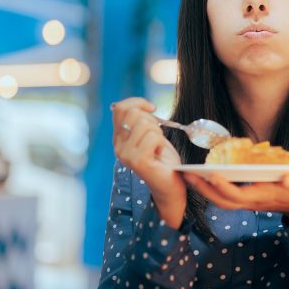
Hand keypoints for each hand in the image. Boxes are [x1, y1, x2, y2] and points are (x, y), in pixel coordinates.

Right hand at [112, 98, 184, 228]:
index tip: (152, 108)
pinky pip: (152, 136)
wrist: (170, 185)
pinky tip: (159, 153)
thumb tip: (141, 105)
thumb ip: (141, 121)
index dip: (137, 102)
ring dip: (158, 132)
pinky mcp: (138, 161)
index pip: (119, 108)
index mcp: (119, 139)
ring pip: (144, 124)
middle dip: (151, 120)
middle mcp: (118, 147)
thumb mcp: (151, 135)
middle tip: (157, 136)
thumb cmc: (163, 160)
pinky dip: (161, 142)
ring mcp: (126, 155)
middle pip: (133, 114)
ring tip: (158, 147)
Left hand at [183, 171, 288, 220]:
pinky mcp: (246, 199)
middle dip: (205, 189)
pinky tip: (201, 177)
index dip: (225, 187)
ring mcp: (249, 203)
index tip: (212, 175)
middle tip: (187, 174)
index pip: (240, 195)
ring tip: (188, 175)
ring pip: (222, 201)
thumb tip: (288, 178)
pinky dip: (211, 189)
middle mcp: (253, 202)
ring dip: (204, 190)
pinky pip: (225, 197)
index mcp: (265, 196)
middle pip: (224, 201)